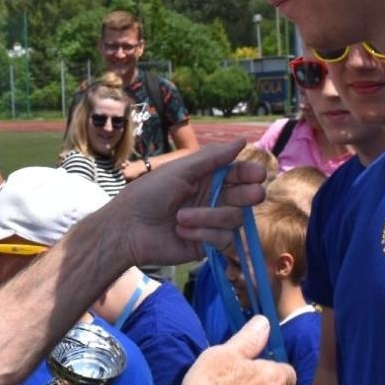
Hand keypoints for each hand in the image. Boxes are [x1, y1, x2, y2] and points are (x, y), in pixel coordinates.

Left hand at [106, 140, 266, 267]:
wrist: (128, 228)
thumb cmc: (148, 194)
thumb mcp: (180, 170)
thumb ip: (212, 157)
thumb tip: (243, 141)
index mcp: (208, 177)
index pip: (239, 173)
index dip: (251, 174)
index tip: (256, 175)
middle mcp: (214, 198)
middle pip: (247, 197)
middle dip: (249, 195)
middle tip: (250, 195)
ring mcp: (212, 222)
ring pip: (235, 219)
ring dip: (209, 217)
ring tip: (181, 217)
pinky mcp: (208, 244)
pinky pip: (223, 239)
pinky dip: (203, 234)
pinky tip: (181, 231)